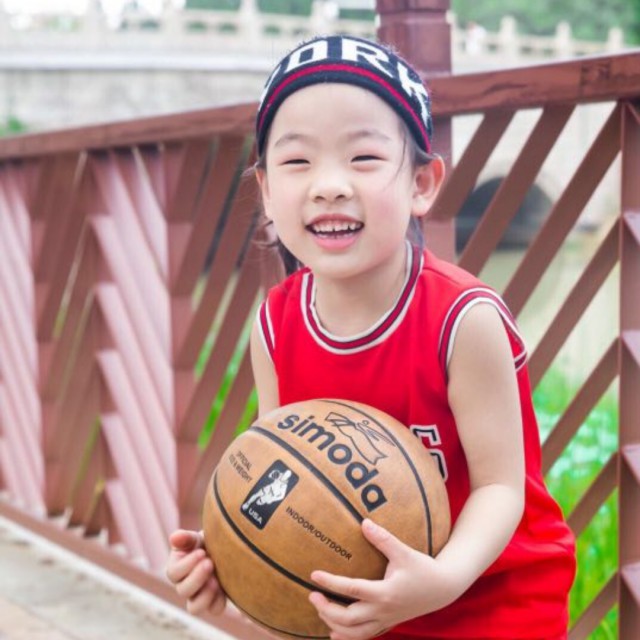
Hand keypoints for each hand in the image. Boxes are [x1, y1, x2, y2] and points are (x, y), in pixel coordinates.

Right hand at [166, 529, 225, 615]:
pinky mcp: (214, 602)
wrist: (224, 548)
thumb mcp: (195, 538)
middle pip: (183, 591)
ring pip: (194, 608)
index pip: (174, 573)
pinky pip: (214, 609)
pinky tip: (225, 586)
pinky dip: (219, 601)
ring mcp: (198, 596)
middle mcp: (184, 586)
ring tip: (216, 580)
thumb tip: (174, 537)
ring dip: (205, 595)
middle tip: (210, 563)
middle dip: (197, 577)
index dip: (187, 565)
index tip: (202, 553)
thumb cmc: (206, 541)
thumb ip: (185, 538)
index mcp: (177, 569)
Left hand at [309, 519, 459, 639]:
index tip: (314, 575)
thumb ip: (383, 539)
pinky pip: (365, 636)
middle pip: (348, 619)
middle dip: (327, 609)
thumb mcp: (404, 551)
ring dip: (334, 625)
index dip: (331, 583)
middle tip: (312, 595)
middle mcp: (383, 611)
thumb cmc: (423, 568)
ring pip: (355, 633)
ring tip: (320, 610)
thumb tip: (364, 523)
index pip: (351, 589)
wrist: (443, 589)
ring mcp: (385, 620)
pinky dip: (348, 637)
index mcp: (385, 593)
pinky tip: (334, 632)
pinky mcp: (388, 623)